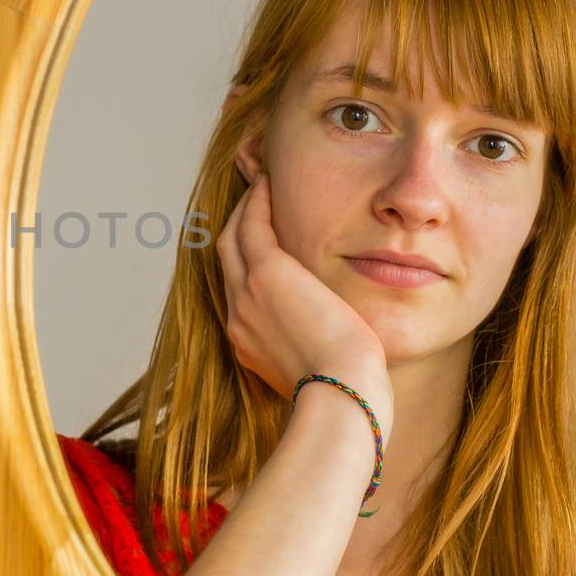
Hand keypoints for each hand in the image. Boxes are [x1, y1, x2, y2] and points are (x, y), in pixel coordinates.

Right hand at [216, 173, 391, 426]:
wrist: (340, 395)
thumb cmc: (347, 392)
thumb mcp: (324, 371)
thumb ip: (319, 350)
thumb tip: (338, 343)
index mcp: (249, 341)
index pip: (241, 290)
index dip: (248, 261)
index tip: (263, 242)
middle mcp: (238, 316)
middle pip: (228, 258)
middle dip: (239, 227)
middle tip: (253, 200)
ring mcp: (245, 294)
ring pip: (234, 237)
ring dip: (246, 208)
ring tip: (261, 183)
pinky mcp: (265, 273)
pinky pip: (252, 224)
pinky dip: (257, 201)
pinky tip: (270, 181)